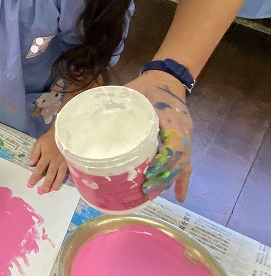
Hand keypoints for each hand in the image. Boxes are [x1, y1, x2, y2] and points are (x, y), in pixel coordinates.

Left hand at [28, 126, 67, 192]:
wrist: (63, 132)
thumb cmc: (49, 138)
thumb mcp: (39, 143)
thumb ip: (35, 154)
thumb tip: (31, 164)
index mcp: (46, 155)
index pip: (39, 168)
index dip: (35, 177)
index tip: (30, 184)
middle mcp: (55, 160)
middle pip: (50, 173)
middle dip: (47, 182)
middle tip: (43, 191)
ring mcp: (64, 161)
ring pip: (60, 174)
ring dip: (57, 182)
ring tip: (54, 189)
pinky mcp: (69, 161)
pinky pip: (68, 171)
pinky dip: (66, 177)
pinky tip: (65, 182)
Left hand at [127, 71, 192, 201]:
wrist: (166, 78)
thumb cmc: (146, 86)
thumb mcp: (131, 92)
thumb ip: (115, 105)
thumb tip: (90, 117)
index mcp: (170, 116)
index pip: (176, 142)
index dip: (165, 160)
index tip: (150, 171)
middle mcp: (183, 128)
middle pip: (180, 159)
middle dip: (163, 176)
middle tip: (145, 190)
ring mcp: (186, 135)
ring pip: (183, 163)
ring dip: (168, 180)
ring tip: (152, 194)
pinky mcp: (184, 140)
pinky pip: (186, 163)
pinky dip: (182, 180)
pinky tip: (178, 197)